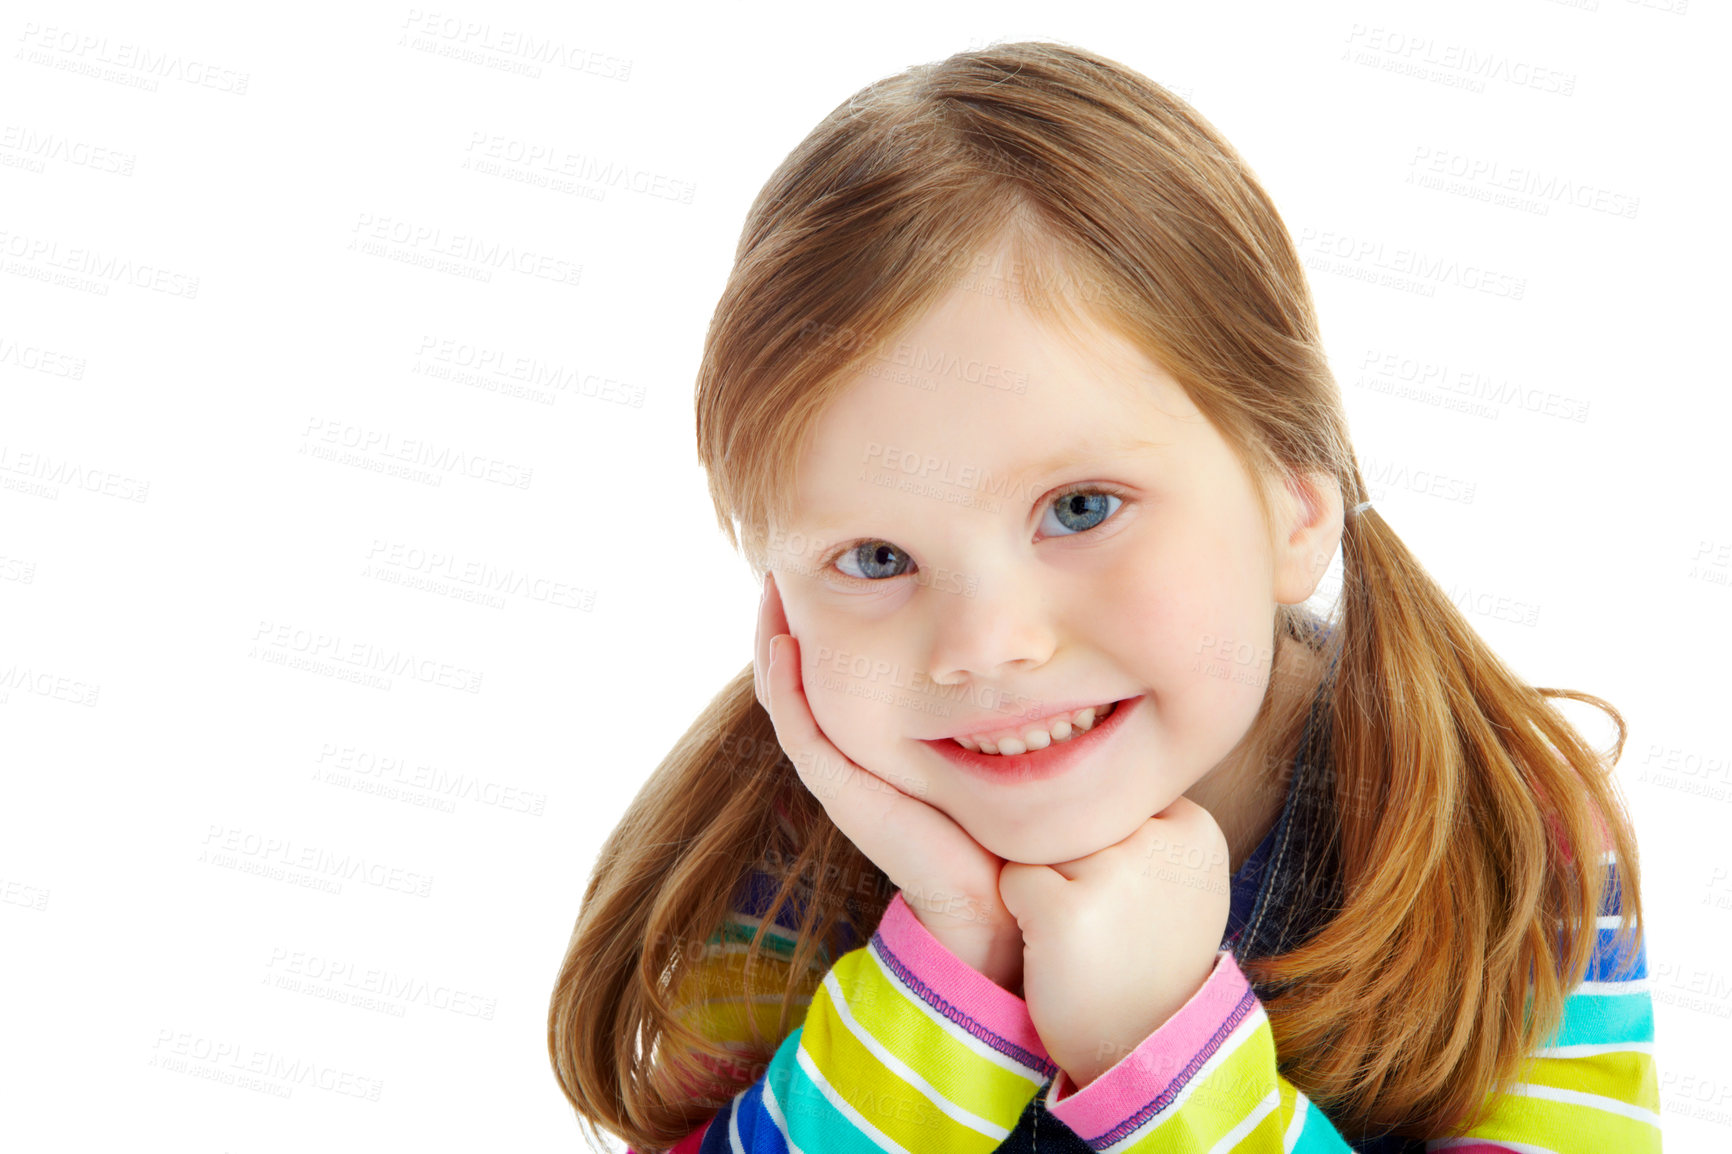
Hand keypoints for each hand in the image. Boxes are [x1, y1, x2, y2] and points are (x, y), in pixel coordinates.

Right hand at [754, 571, 1024, 992]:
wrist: (998, 898)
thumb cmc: (1006, 816)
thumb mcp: (1003, 734)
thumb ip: (1001, 690)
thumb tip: (1032, 631)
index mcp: (881, 730)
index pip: (836, 653)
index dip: (826, 602)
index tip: (838, 548)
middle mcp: (852, 743)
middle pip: (798, 662)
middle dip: (789, 605)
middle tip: (786, 548)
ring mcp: (842, 765)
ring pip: (785, 688)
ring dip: (773, 632)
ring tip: (773, 580)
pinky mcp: (843, 789)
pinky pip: (798, 727)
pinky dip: (784, 684)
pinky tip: (783, 641)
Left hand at [997, 797, 1231, 1087]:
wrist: (1141, 1048)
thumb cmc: (1149, 955)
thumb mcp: (1178, 881)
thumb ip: (1145, 822)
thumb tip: (1085, 750)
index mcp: (1195, 827)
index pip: (1113, 794)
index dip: (1108, 842)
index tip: (1135, 895)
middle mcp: (1160, 840)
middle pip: (1076, 813)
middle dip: (1074, 860)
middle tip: (1106, 921)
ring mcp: (1114, 873)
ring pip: (1043, 842)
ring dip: (1048, 883)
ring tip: (1085, 933)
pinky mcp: (1066, 910)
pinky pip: (1015, 878)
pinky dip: (1022, 912)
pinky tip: (1058, 947)